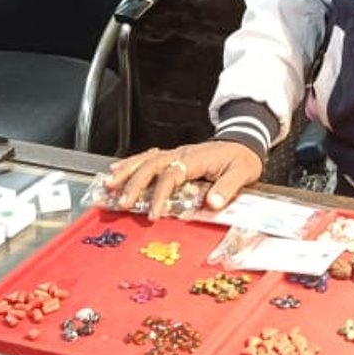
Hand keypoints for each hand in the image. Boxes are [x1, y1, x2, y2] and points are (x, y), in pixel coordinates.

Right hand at [102, 141, 262, 218]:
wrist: (244, 141)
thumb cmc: (242, 158)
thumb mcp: (242, 172)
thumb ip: (227, 188)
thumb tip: (212, 203)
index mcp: (197, 158)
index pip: (172, 174)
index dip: (160, 194)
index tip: (153, 214)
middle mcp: (183, 153)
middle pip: (152, 164)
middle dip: (135, 183)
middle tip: (122, 202)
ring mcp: (177, 152)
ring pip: (146, 158)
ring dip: (126, 170)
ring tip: (109, 183)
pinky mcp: (174, 154)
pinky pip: (149, 156)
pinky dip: (131, 162)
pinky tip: (117, 168)